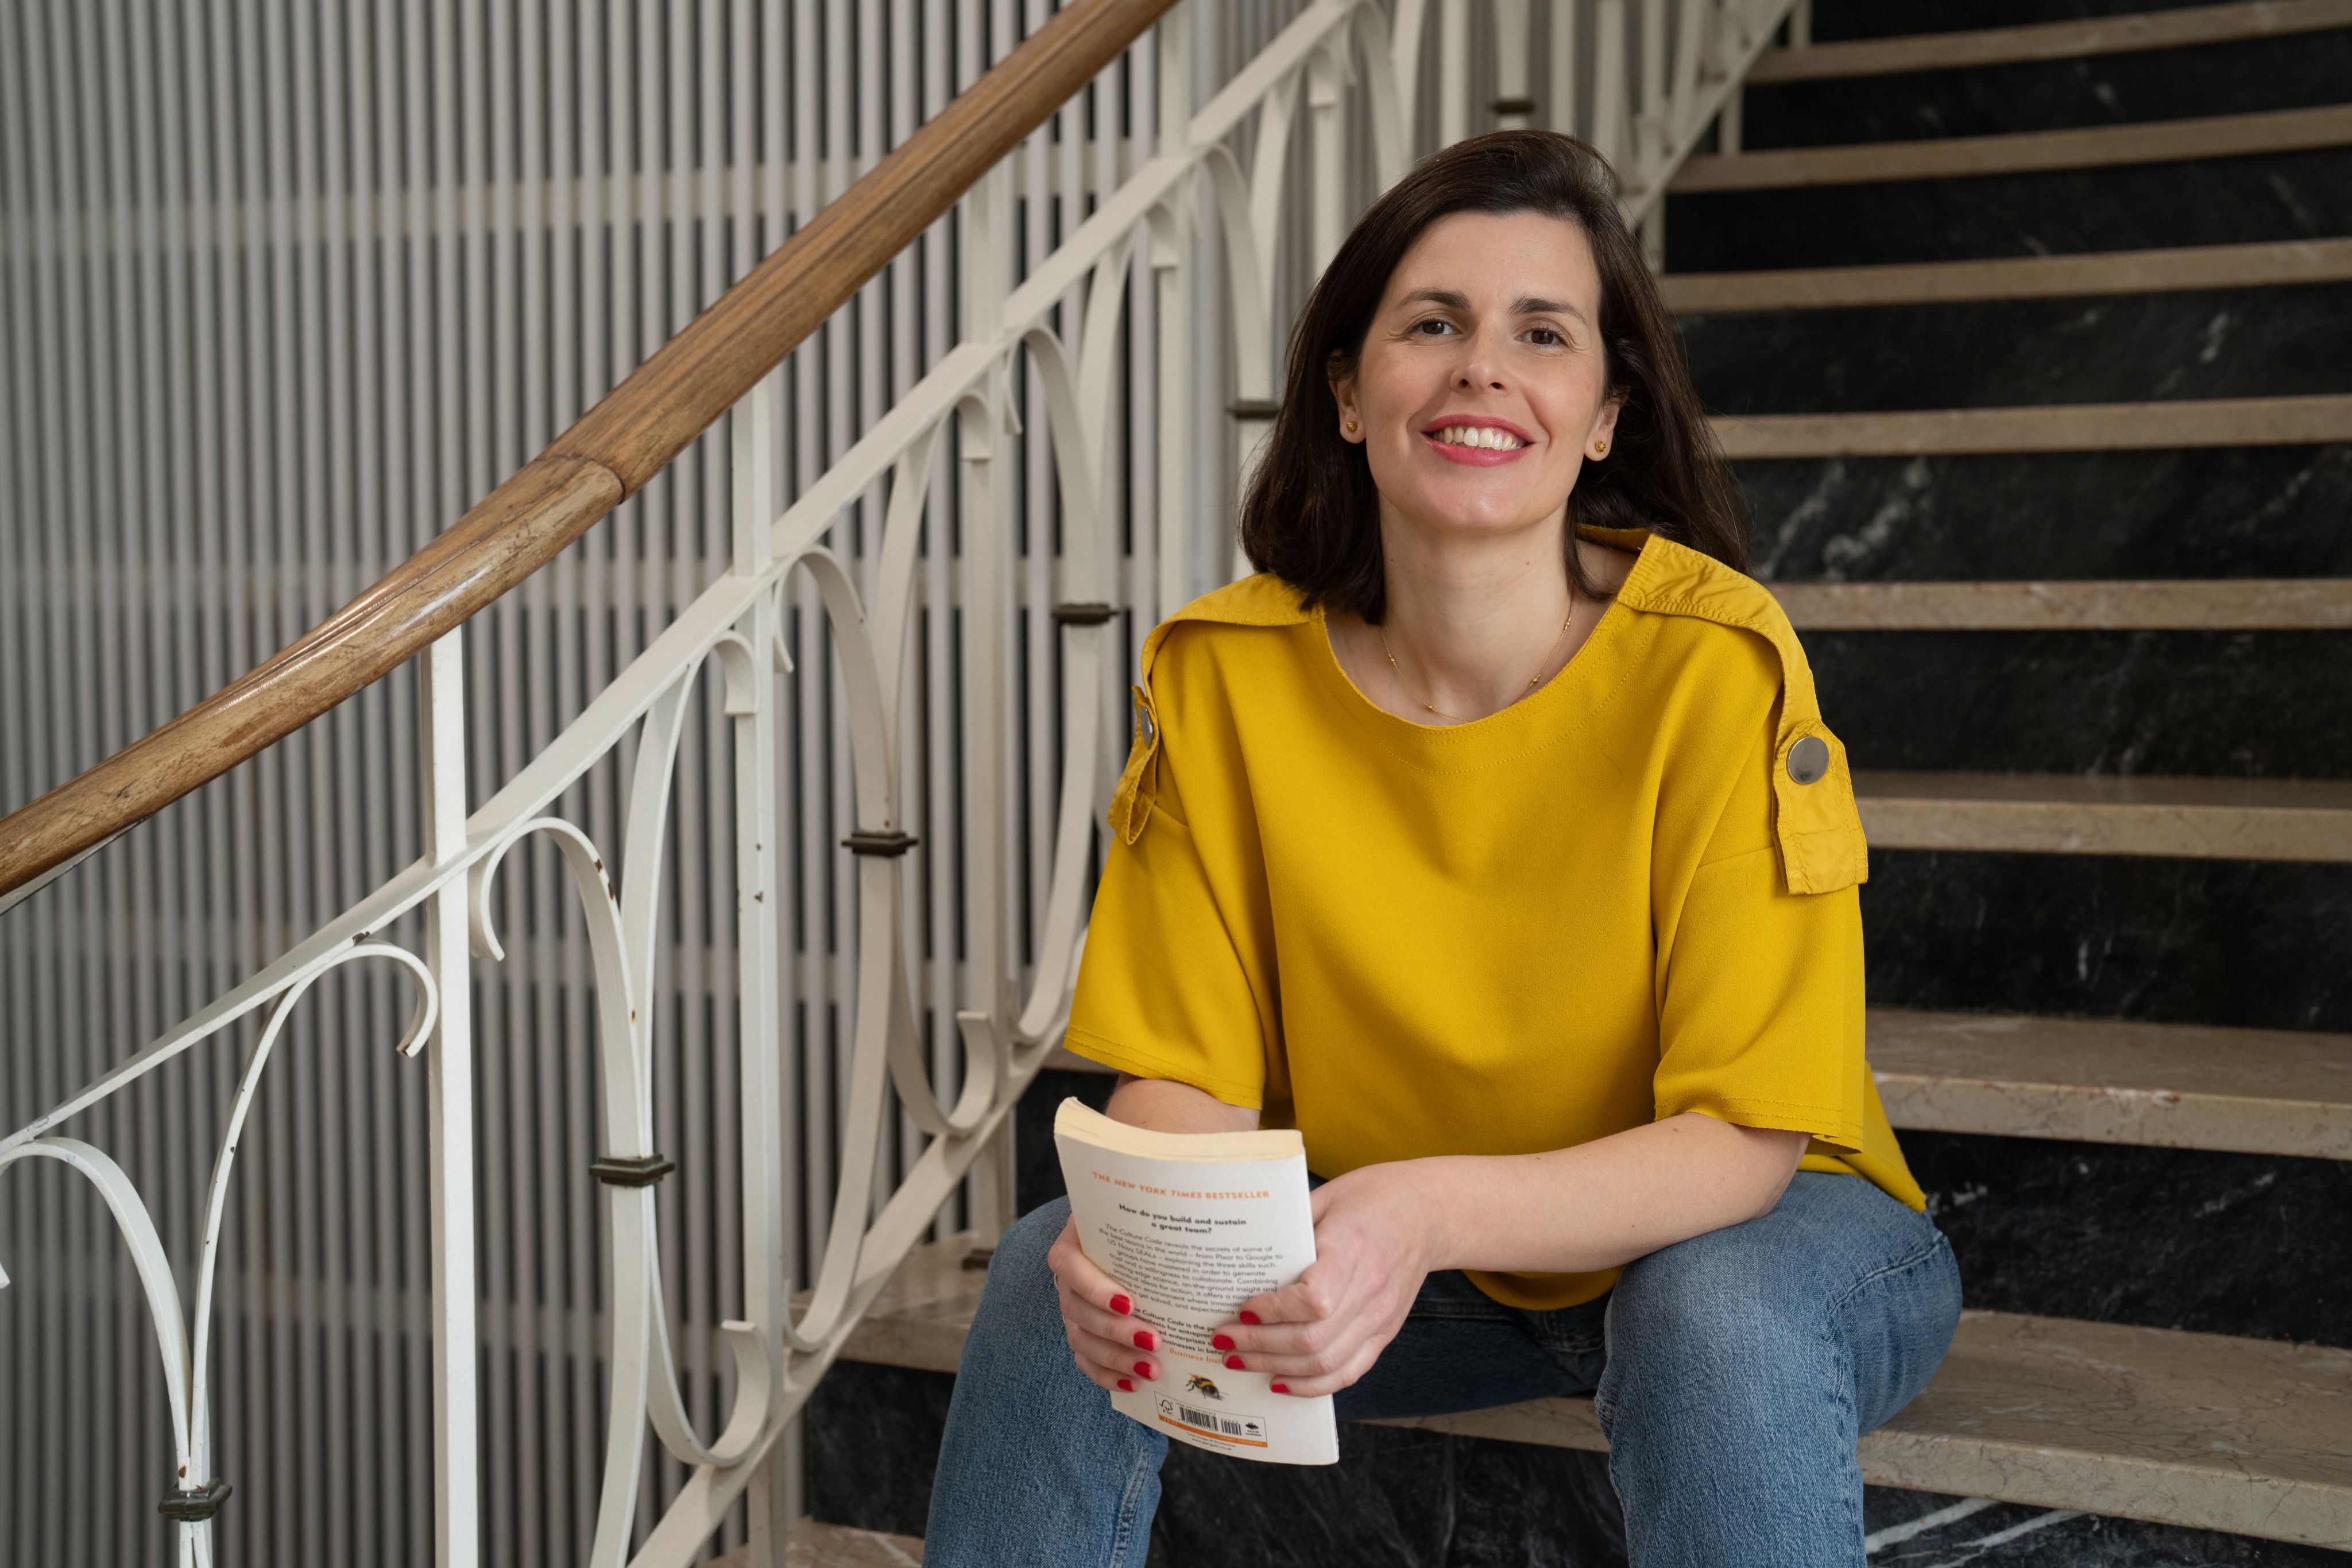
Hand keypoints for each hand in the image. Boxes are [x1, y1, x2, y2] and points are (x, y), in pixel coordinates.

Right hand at [1045, 1214, 1161, 1394]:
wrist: (1123, 1237)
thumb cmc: (1135, 1226)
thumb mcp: (1136, 1214)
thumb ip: (1151, 1214)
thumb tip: (1191, 1211)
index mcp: (1072, 1244)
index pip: (1070, 1266)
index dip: (1095, 1289)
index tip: (1129, 1303)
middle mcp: (1067, 1280)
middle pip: (1078, 1310)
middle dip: (1116, 1331)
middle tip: (1153, 1341)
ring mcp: (1072, 1310)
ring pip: (1082, 1340)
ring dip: (1116, 1358)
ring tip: (1151, 1369)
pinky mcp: (1081, 1334)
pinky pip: (1086, 1361)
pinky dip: (1108, 1376)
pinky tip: (1134, 1384)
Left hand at [1211, 1162, 1432, 1397]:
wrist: (1428, 1213)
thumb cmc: (1373, 1197)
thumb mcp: (1327, 1195)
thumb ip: (1291, 1225)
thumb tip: (1242, 1253)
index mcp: (1352, 1248)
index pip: (1314, 1300)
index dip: (1273, 1311)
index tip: (1243, 1308)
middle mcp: (1370, 1290)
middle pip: (1313, 1339)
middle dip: (1260, 1346)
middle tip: (1224, 1340)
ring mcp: (1380, 1317)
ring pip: (1327, 1363)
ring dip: (1277, 1368)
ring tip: (1241, 1361)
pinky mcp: (1385, 1332)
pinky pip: (1349, 1372)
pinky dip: (1312, 1384)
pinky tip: (1280, 1381)